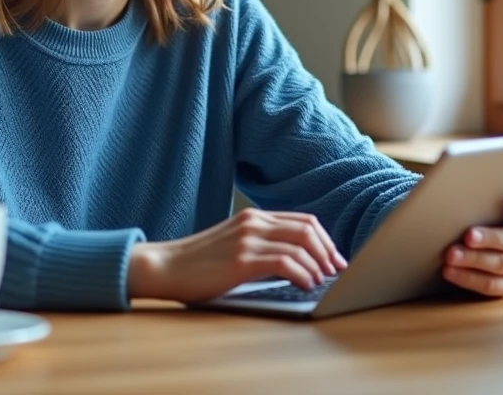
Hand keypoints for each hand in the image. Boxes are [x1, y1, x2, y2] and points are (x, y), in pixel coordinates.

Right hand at [127, 208, 348, 302]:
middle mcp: (253, 222)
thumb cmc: (198, 263)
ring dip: (319, 265)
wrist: (165, 266)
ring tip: (324, 280)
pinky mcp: (241, 259)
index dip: (325, 240)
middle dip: (328, 251)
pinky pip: (285, 262)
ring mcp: (247, 239)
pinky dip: (303, 274)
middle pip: (307, 229)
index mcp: (253, 217)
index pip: (303, 220)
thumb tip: (296, 262)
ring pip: (301, 245)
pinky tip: (306, 284)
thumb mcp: (233, 244)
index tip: (335, 258)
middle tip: (337, 271)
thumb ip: (260, 244)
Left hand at [442, 200, 502, 297]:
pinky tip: (451, 271)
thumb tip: (460, 195)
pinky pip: (491, 285)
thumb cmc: (492, 218)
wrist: (493, 242)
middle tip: (468, 236)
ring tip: (452, 256)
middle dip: (489, 239)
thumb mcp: (496, 208)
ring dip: (474, 260)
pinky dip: (469, 279)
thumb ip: (489, 203)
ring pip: (501, 265)